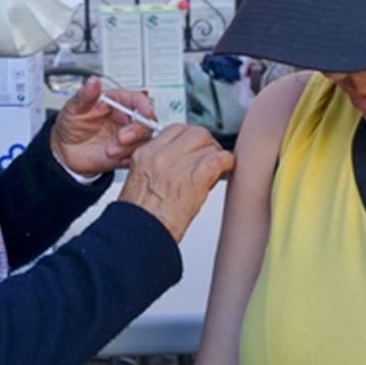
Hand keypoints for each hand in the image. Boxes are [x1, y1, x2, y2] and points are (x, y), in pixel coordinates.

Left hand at [50, 77, 156, 176]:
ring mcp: (126, 138)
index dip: (145, 105)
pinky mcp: (124, 154)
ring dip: (129, 148)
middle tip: (121, 138)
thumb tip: (93, 81)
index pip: (137, 100)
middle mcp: (125, 120)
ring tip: (110, 151)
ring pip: (142, 142)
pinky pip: (135, 158)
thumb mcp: (73, 108)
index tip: (146, 113)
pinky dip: (129, 160)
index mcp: (117, 103)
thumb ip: (85, 96)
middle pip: (145, 123)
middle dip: (137, 131)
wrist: (65, 149)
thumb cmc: (71, 124)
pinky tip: (117, 160)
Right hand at [118, 124, 233, 242]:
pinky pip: (219, 159)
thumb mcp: (139, 180)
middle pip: (195, 132)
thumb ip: (158, 165)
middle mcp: (161, 155)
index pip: (176, 129)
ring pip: (209, 145)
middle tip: (209, 159)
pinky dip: (226, 164)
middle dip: (206, 145)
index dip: (190, 138)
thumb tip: (180, 160)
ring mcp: (178, 165)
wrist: (140, 235)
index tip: (195, 148)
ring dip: (215, 157)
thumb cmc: (140, 217)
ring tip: (213, 172)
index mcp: (146, 153)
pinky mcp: (195, 177)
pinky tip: (224, 171)